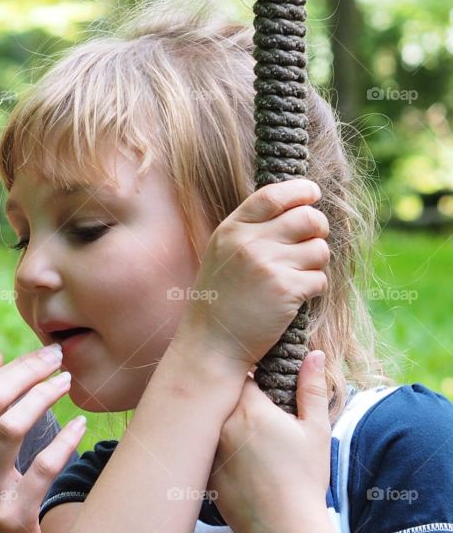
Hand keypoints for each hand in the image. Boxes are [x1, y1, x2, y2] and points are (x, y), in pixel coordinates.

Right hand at [0, 345, 85, 532]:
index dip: (15, 366)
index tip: (44, 353)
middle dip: (29, 371)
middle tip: (59, 358)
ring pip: (11, 427)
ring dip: (44, 397)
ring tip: (69, 383)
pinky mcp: (11, 518)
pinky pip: (41, 468)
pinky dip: (63, 442)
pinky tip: (80, 428)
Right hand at [176, 179, 329, 370]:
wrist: (211, 342)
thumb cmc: (221, 299)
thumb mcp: (223, 253)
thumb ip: (251, 230)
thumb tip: (297, 207)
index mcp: (231, 229)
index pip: (273, 195)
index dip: (299, 191)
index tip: (312, 194)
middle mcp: (249, 242)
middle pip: (308, 218)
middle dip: (318, 229)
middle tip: (311, 243)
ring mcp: (268, 265)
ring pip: (320, 249)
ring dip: (316, 264)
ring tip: (294, 278)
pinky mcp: (286, 290)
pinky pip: (320, 279)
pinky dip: (313, 290)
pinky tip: (292, 299)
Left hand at [208, 351, 331, 532]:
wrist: (285, 530)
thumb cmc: (305, 480)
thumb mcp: (316, 431)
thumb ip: (311, 389)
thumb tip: (313, 353)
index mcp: (249, 409)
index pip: (238, 374)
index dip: (249, 374)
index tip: (260, 381)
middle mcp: (221, 423)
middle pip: (218, 394)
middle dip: (230, 394)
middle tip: (250, 406)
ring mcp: (207, 447)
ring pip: (207, 419)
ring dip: (218, 417)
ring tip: (241, 431)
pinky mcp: (201, 468)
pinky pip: (200, 445)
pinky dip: (210, 443)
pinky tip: (231, 455)